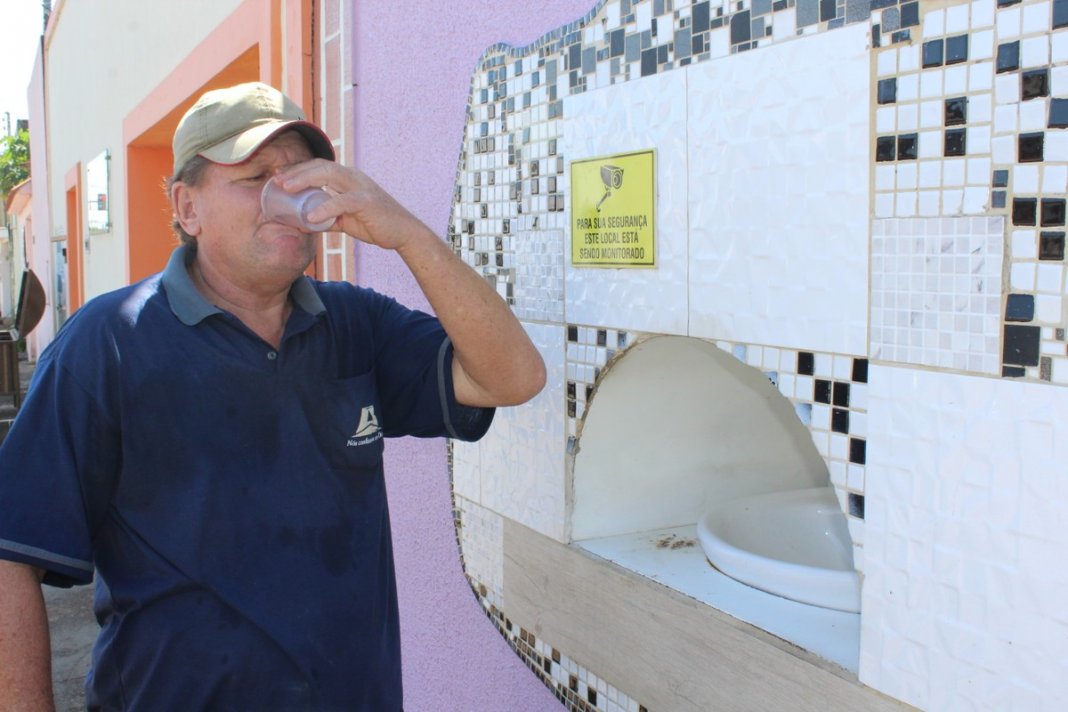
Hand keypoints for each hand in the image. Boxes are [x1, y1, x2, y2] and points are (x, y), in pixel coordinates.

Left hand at [275, 160, 429, 250]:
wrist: (404, 234)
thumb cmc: (376, 225)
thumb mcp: (347, 220)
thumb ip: (328, 218)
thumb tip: (304, 223)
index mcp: (348, 178)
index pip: (319, 166)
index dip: (297, 169)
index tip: (278, 176)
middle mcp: (354, 177)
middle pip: (320, 165)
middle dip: (296, 171)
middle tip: (276, 180)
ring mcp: (361, 187)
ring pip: (329, 175)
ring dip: (305, 180)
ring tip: (286, 189)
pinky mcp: (367, 202)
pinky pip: (342, 202)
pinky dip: (324, 208)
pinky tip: (310, 217)